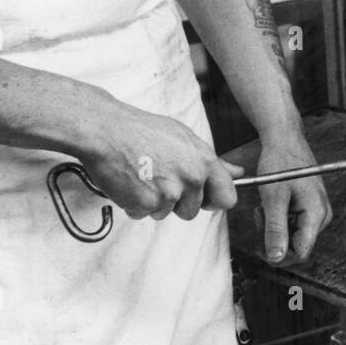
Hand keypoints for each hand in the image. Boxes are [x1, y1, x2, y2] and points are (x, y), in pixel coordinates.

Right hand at [80, 107, 241, 220]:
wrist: (107, 130)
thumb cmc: (143, 131)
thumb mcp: (184, 138)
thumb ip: (212, 161)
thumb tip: (238, 172)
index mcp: (204, 161)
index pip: (227, 197)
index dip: (214, 201)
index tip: (204, 199)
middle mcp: (192, 178)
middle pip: (192, 211)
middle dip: (176, 202)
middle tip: (159, 178)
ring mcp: (169, 192)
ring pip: (166, 214)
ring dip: (153, 202)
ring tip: (142, 175)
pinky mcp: (147, 203)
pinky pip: (143, 214)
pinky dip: (134, 204)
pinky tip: (129, 181)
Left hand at [253, 127, 331, 262]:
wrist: (284, 139)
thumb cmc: (280, 161)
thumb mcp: (273, 198)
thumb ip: (276, 230)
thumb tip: (276, 258)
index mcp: (317, 214)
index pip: (301, 253)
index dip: (279, 254)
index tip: (259, 244)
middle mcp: (321, 215)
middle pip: (297, 246)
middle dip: (274, 238)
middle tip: (260, 217)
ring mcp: (317, 211)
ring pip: (293, 236)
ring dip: (274, 228)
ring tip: (264, 208)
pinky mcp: (309, 207)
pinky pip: (293, 224)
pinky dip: (278, 219)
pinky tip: (271, 205)